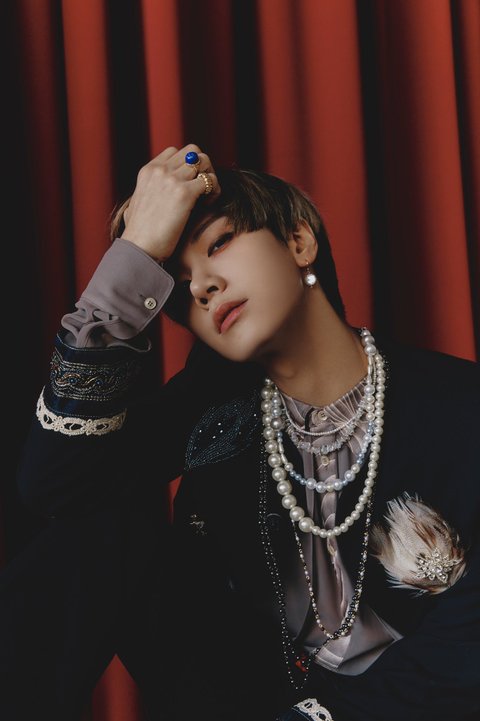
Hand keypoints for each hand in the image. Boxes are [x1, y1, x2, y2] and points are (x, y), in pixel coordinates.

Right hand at [120, 144, 218, 261]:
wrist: (139, 248)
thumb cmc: (140, 234)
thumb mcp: (137, 204)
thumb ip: (148, 193)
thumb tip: (156, 194)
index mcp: (149, 171)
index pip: (176, 152)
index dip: (188, 165)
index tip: (189, 184)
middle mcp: (160, 170)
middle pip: (193, 152)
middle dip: (202, 167)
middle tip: (203, 189)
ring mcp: (172, 180)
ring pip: (205, 162)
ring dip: (210, 179)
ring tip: (206, 198)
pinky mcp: (184, 193)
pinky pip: (211, 181)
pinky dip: (215, 192)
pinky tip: (208, 205)